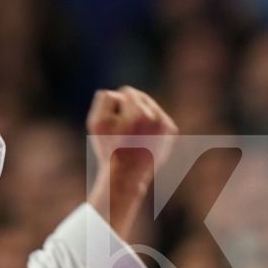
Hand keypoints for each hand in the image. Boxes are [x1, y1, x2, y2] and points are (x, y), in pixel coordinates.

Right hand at [84, 88, 178, 236]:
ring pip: (149, 106)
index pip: (126, 91)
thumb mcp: (96, 122)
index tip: (115, 123)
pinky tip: (141, 137)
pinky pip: (157, 116)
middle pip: (140, 96)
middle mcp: (157, 116)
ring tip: (132, 134)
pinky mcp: (171, 132)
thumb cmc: (109, 148)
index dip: (116, 106)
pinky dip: (148, 123)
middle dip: (129, 108)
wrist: (127, 176)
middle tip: (123, 129)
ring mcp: (166, 125)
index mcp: (140, 112)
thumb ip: (104, 98)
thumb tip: (118, 93)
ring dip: (139, 114)